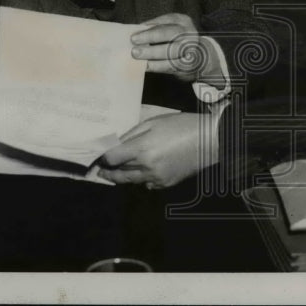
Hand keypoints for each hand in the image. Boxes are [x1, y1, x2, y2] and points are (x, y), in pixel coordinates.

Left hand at [98, 112, 218, 187]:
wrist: (209, 140)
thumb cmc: (182, 125)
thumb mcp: (155, 122)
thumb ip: (132, 133)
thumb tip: (115, 144)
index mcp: (142, 148)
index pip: (112, 158)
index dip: (102, 157)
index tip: (97, 156)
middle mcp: (146, 166)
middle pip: (118, 173)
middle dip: (107, 171)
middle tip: (100, 170)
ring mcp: (156, 178)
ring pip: (130, 181)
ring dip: (121, 177)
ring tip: (114, 173)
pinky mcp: (165, 184)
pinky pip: (146, 184)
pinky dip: (141, 179)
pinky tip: (141, 172)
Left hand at [130, 14, 223, 87]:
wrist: (199, 59)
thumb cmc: (177, 41)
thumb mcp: (170, 29)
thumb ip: (156, 29)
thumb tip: (136, 32)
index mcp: (183, 21)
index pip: (167, 20)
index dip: (150, 27)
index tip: (134, 35)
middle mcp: (189, 33)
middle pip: (170, 33)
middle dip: (151, 37)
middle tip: (134, 43)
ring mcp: (191, 49)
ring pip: (171, 50)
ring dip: (152, 53)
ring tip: (138, 55)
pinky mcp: (189, 64)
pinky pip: (171, 65)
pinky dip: (157, 66)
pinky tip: (146, 66)